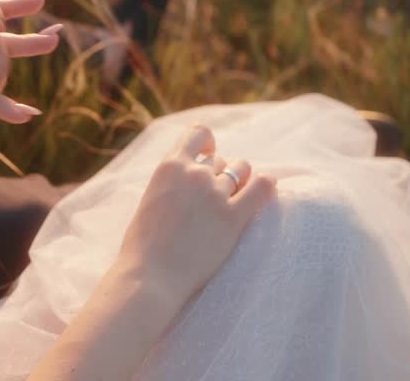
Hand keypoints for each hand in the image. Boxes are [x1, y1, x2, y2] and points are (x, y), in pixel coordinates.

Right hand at [117, 125, 276, 301]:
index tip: (208, 154)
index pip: (197, 134)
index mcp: (169, 166)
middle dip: (220, 174)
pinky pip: (262, 188)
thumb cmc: (142, 246)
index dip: (207, 142)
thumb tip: (187, 182)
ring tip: (234, 199)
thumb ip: (170, 184)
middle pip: (220, 160)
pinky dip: (266, 185)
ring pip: (242, 170)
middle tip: (213, 198)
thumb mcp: (151, 199)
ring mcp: (215, 194)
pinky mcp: (234, 217)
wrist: (151, 276)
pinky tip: (267, 188)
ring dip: (240, 181)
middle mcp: (195, 174)